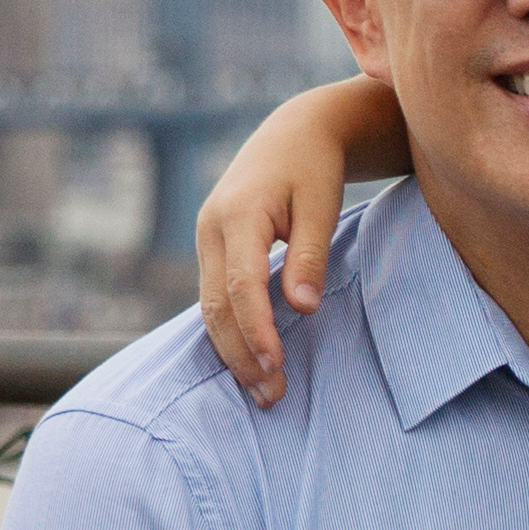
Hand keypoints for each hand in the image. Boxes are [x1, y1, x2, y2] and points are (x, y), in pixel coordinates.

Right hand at [192, 89, 384, 408]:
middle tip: (272, 396)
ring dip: (233, 351)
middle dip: (241, 354)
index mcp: (238, 213)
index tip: (275, 366)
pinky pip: (213, 299)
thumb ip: (310, 255)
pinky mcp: (213, 249)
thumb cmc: (314, 167)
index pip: (240, 283)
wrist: (294, 133)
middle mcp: (211, 226)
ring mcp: (206, 238)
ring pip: (209, 307)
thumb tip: (301, 306)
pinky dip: (231, 333)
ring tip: (264, 391)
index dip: (255, 329)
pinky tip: (252, 362)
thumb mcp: (322, 205)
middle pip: (215, 304)